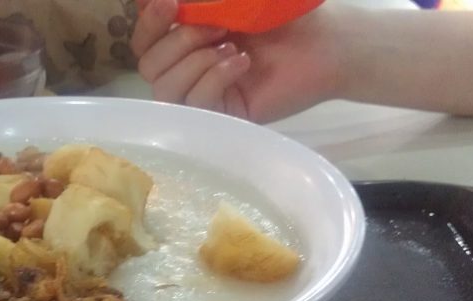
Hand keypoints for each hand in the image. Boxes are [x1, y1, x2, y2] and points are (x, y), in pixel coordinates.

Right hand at [131, 0, 344, 122]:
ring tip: (232, 46)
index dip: (148, 24)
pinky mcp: (224, 117)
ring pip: (166, 89)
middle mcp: (189, 69)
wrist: (327, 41)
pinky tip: (241, 64)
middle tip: (219, 26)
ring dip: (195, 62)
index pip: (144, 41)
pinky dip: (214, 78)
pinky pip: (196, 105)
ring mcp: (205, 95)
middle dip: (179, 41)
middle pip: (148, 66)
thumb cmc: (286, 14)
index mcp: (186, 39)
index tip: (170, 4)